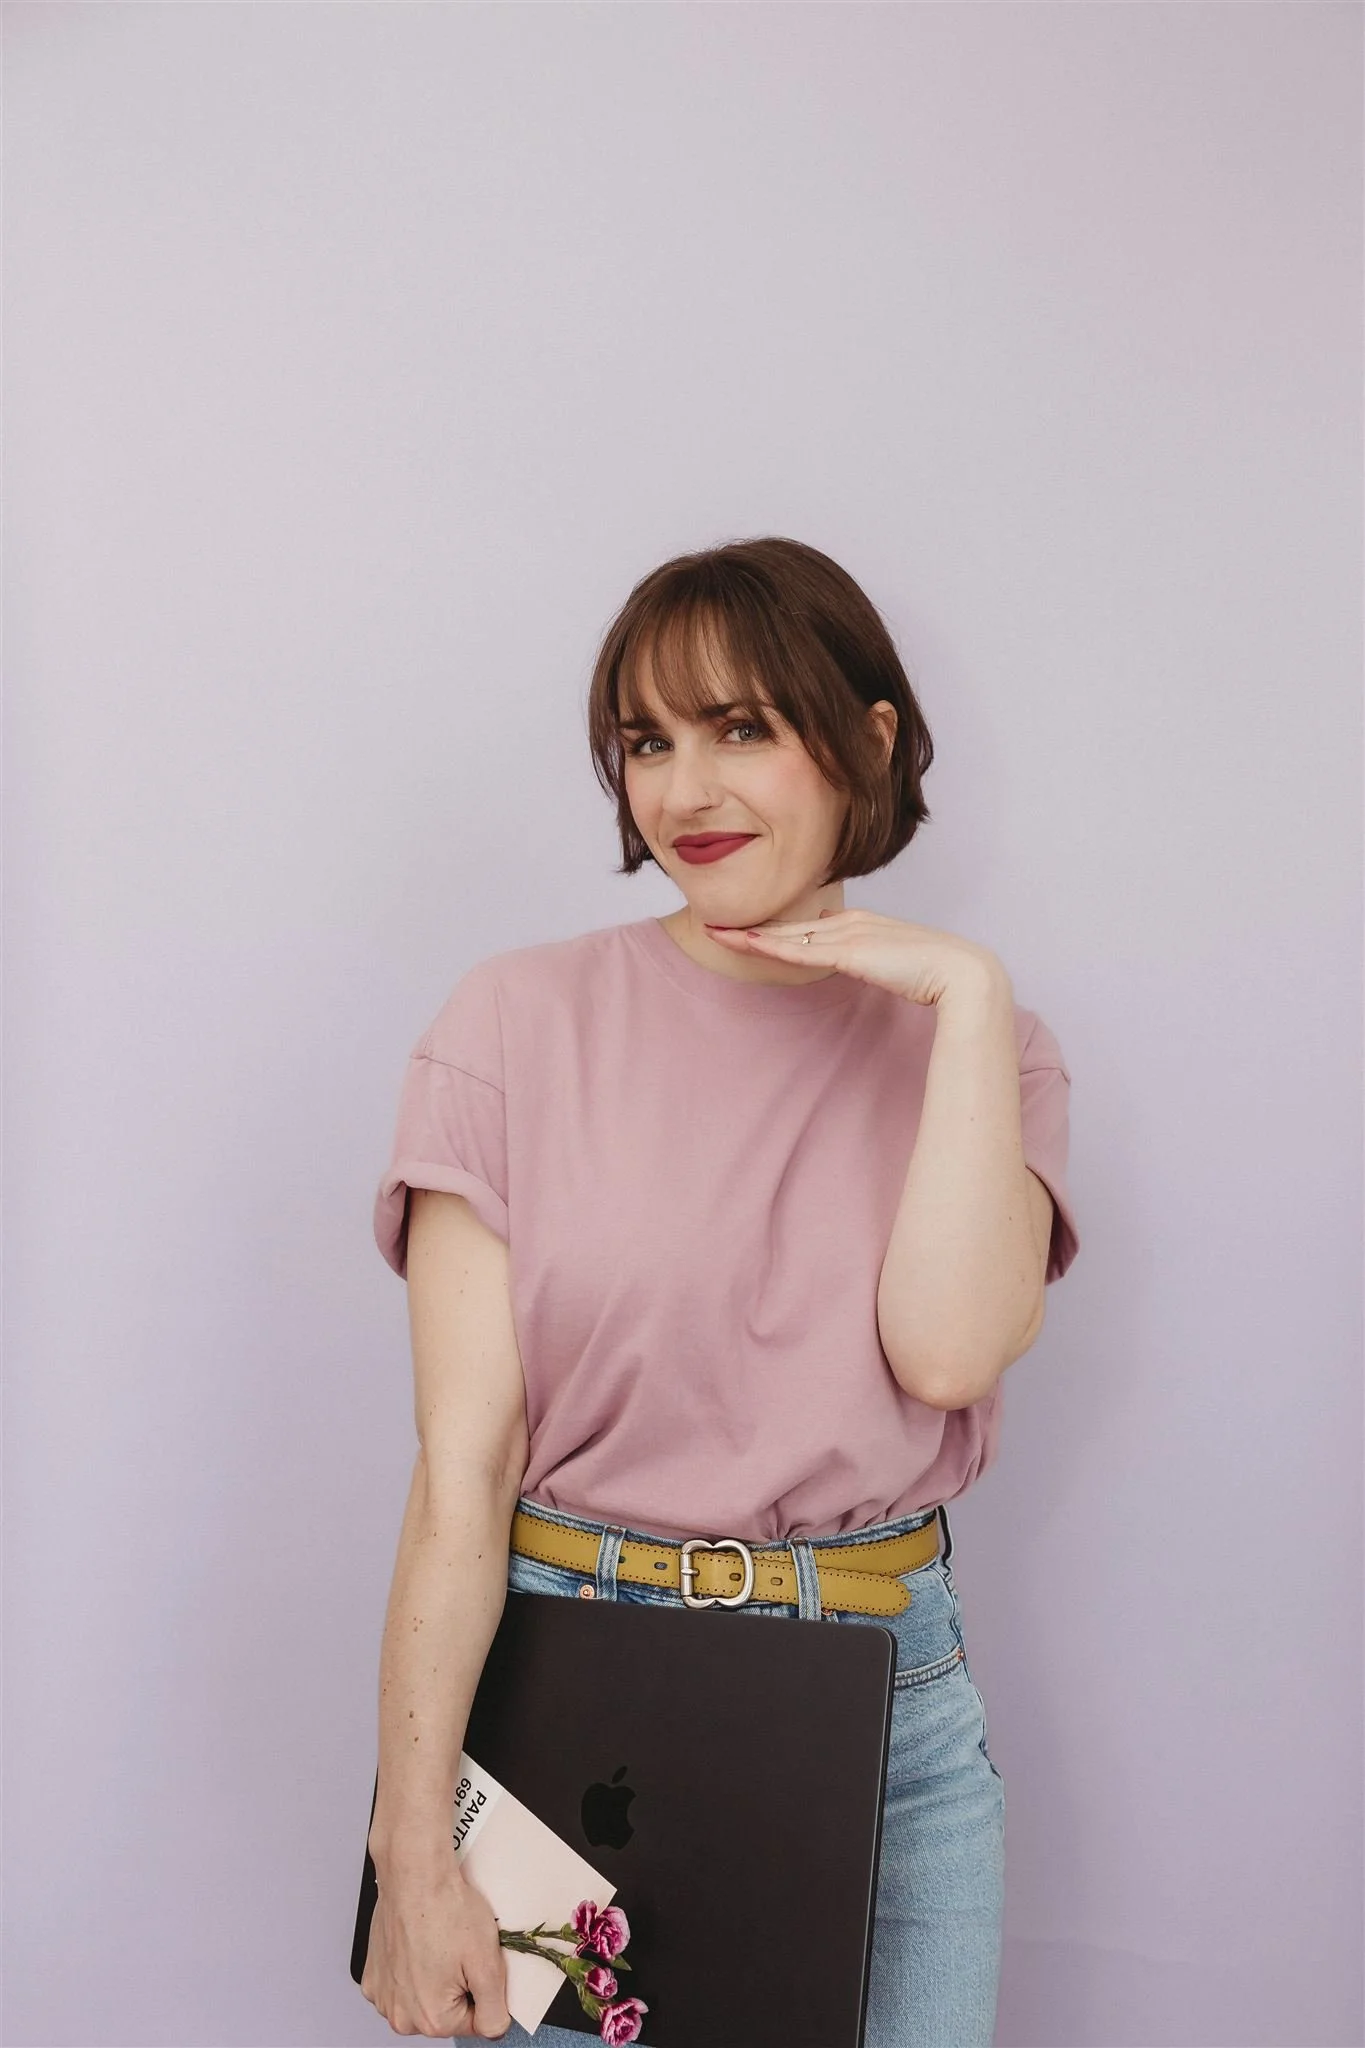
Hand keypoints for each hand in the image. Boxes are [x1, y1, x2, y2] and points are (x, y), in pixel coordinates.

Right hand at [361, 1862, 511, 2037]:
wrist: (414, 1875)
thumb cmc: (445, 1909)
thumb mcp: (488, 1964)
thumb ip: (496, 2011)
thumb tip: (495, 2028)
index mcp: (432, 2019)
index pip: (476, 2022)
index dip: (484, 1990)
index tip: (476, 1964)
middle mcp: (401, 2016)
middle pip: (447, 2013)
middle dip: (459, 1986)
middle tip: (459, 1951)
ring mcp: (383, 1996)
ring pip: (423, 1998)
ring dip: (434, 1977)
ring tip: (438, 1944)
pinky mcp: (372, 1976)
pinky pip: (401, 1984)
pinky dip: (412, 1967)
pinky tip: (418, 1943)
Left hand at [704, 907, 1007, 1008]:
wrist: (962, 974)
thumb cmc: (937, 974)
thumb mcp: (897, 964)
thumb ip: (875, 962)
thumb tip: (861, 967)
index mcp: (862, 924)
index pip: (809, 926)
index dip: (775, 928)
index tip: (747, 929)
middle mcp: (851, 923)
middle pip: (790, 926)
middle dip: (751, 926)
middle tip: (714, 924)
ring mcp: (849, 935)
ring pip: (788, 935)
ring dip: (749, 934)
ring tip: (715, 931)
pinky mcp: (850, 952)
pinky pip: (800, 950)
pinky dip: (770, 945)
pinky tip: (745, 941)